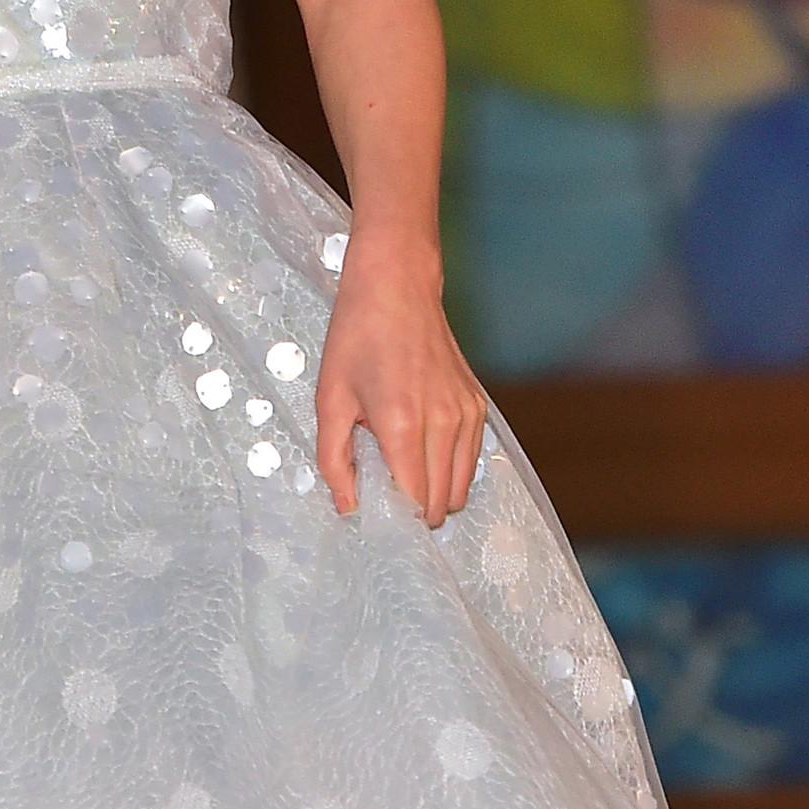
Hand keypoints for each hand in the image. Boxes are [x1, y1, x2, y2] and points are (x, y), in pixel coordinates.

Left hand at [311, 233, 487, 527]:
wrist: (397, 287)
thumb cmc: (357, 337)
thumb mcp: (330, 398)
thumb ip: (335, 460)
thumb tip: (349, 508)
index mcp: (402, 424)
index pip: (414, 502)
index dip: (397, 520)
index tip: (378, 519)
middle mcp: (443, 424)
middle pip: (441, 503)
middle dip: (413, 511)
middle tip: (385, 495)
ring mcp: (467, 416)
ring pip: (461, 489)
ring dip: (434, 494)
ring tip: (401, 470)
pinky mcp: (479, 408)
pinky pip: (471, 463)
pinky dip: (449, 471)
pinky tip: (421, 452)